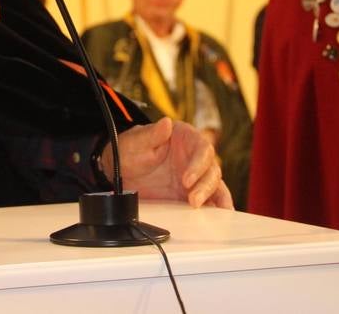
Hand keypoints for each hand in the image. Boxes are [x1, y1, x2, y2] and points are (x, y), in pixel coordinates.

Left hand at [100, 117, 232, 208]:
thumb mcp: (135, 142)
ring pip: (214, 185)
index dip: (198, 165)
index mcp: (185, 138)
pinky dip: (215, 208)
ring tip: (208, 211)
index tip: (186, 179)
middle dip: (205, 186)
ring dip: (214, 198)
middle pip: (212, 169)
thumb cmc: (129, 151)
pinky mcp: (191, 193)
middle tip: (192, 200)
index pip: (202, 149)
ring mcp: (195, 176)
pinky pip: (209, 200)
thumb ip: (151, 134)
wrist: (120, 173)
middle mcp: (194, 157)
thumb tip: (166, 123)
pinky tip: (218, 216)